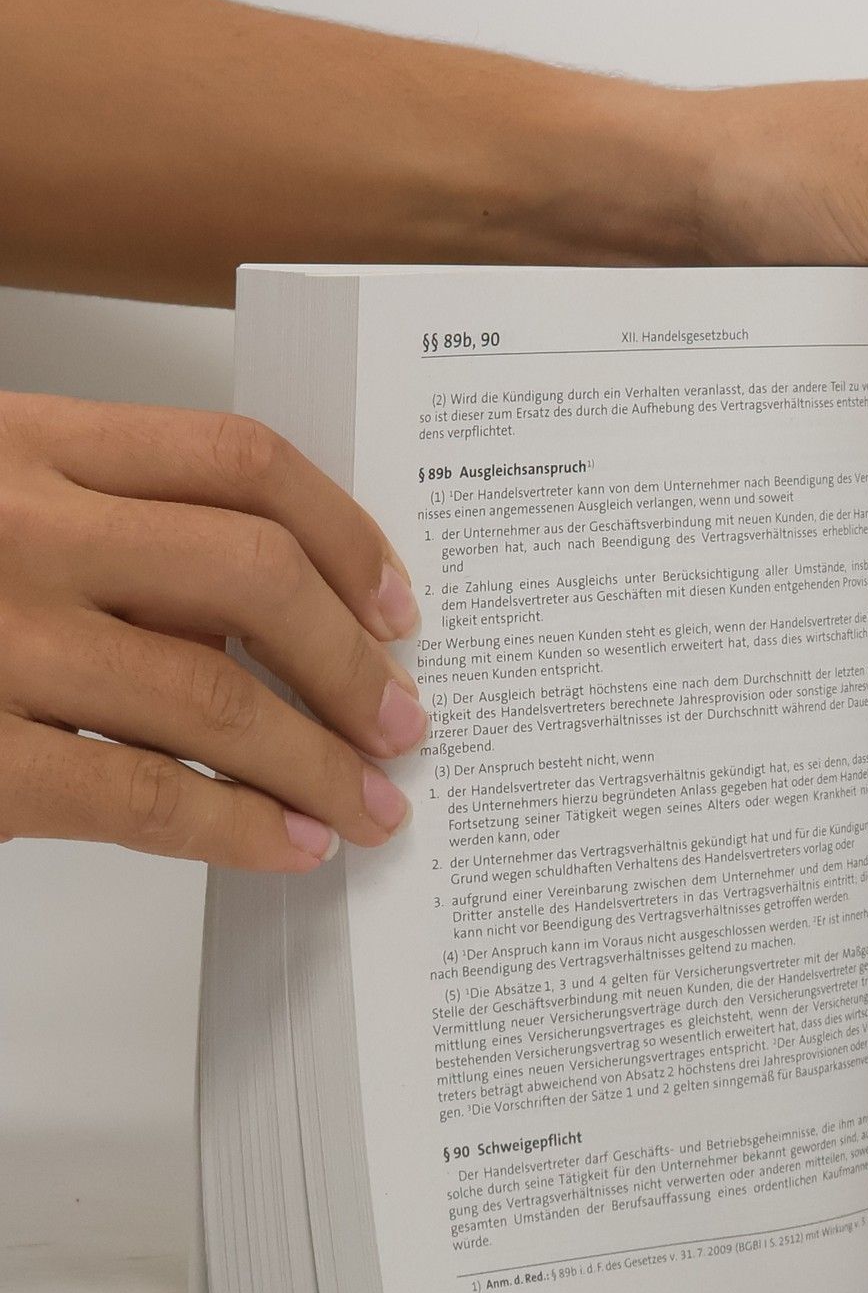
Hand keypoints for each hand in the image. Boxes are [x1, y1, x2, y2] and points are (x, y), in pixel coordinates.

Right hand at [0, 391, 427, 868]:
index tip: (398, 603)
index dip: (348, 536)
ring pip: (214, 694)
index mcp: (24, 445)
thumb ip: (108, 533)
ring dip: (321, 761)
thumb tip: (280, 616)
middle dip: (354, 661)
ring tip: (372, 804)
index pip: (238, 462)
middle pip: (253, 575)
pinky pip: (144, 796)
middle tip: (403, 719)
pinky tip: (287, 847)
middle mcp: (14, 527)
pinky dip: (239, 828)